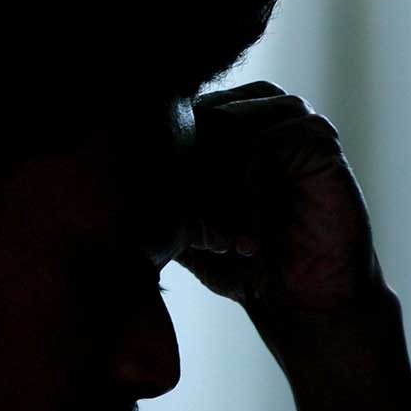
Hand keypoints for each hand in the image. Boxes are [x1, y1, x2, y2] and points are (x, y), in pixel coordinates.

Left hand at [174, 80, 387, 315]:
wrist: (304, 302)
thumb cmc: (243, 265)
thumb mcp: (181, 229)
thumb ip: (151, 198)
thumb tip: (92, 182)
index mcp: (226, 120)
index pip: (175, 115)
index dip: (162, 168)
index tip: (164, 230)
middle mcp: (258, 108)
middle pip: (198, 115)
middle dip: (186, 179)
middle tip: (195, 239)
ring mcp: (291, 117)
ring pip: (228, 126)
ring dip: (214, 188)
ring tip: (219, 242)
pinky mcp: (318, 137)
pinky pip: (266, 142)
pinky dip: (245, 192)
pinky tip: (246, 236)